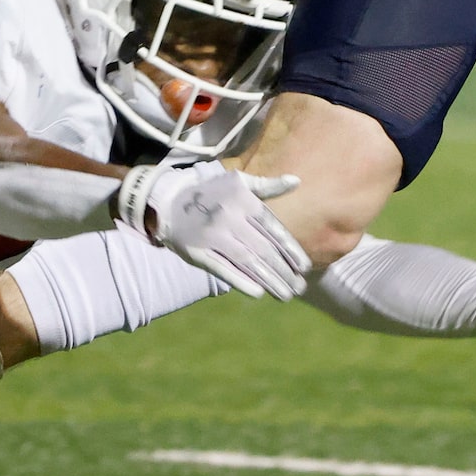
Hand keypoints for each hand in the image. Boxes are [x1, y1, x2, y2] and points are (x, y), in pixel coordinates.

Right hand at [136, 164, 310, 300]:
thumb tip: (297, 181)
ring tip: (286, 294)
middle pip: (263, 249)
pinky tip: (259, 292)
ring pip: (247, 262)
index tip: (305, 267)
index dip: (291, 249)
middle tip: (300, 287)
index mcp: (242, 200)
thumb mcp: (238, 182)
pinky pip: (223, 269)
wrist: (169, 202)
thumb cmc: (212, 194)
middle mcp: (229, 217)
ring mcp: (212, 236)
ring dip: (269, 280)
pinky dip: (241, 282)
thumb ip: (268, 186)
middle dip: (284, 271)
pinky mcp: (197, 252)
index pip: (273, 228)